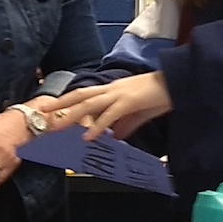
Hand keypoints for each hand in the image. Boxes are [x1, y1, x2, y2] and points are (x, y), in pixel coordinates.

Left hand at [36, 74, 171, 141]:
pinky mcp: (131, 101)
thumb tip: (113, 138)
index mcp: (113, 90)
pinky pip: (110, 115)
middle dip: (60, 104)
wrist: (180, 83)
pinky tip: (88, 137)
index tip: (52, 109)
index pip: (85, 94)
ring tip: (57, 126)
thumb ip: (125, 125)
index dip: (68, 101)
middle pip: (80, 95)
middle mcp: (112, 89)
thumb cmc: (161, 95)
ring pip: (89, 103)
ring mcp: (120, 94)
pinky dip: (97, 126)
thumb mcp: (139, 113)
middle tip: (42, 113)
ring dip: (71, 115)